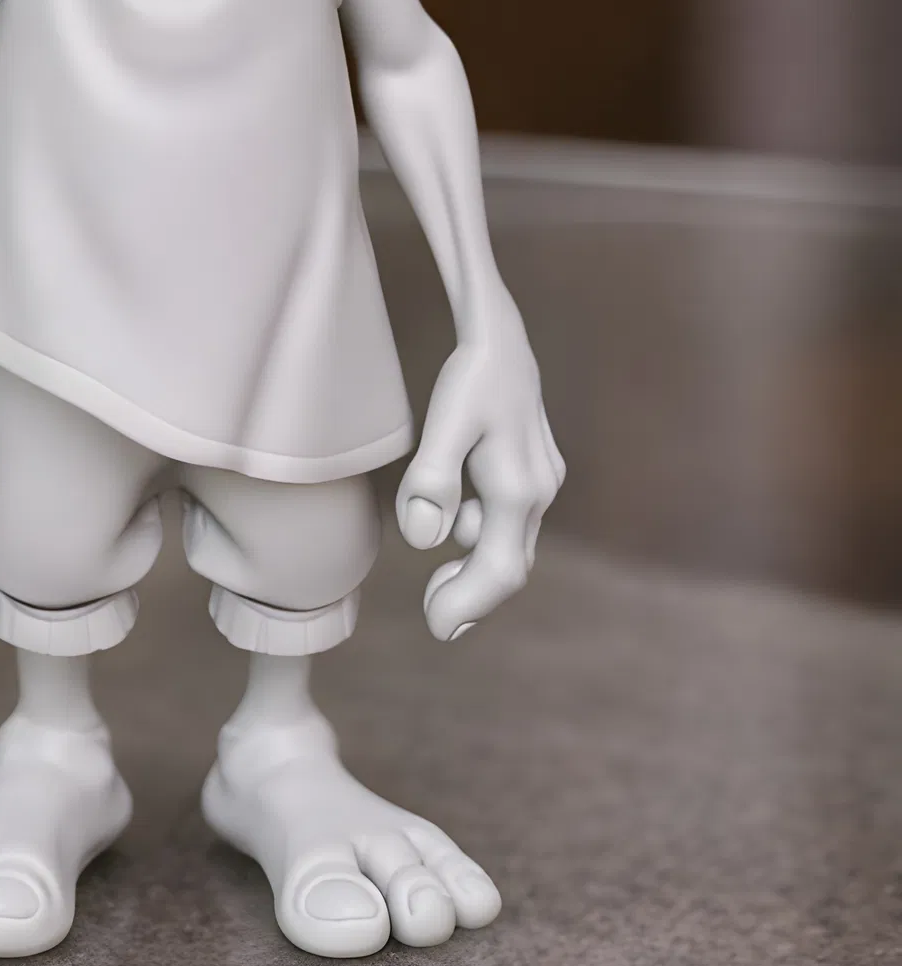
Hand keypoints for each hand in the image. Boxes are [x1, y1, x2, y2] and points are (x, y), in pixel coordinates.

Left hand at [395, 297, 564, 642]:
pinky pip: (512, 521)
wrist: (500, 334)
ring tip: (438, 581)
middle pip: (510, 565)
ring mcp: (542, 480)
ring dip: (477, 567)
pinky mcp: (535, 469)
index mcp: (518, 489)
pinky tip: (457, 523)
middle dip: (473, 596)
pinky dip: (485, 537)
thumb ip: (431, 480)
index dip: (469, 606)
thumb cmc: (469, 377)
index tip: (437, 630)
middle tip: (433, 616)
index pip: (499, 571)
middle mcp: (539, 490)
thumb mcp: (443, 423)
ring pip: (512, 544)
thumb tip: (423, 539)